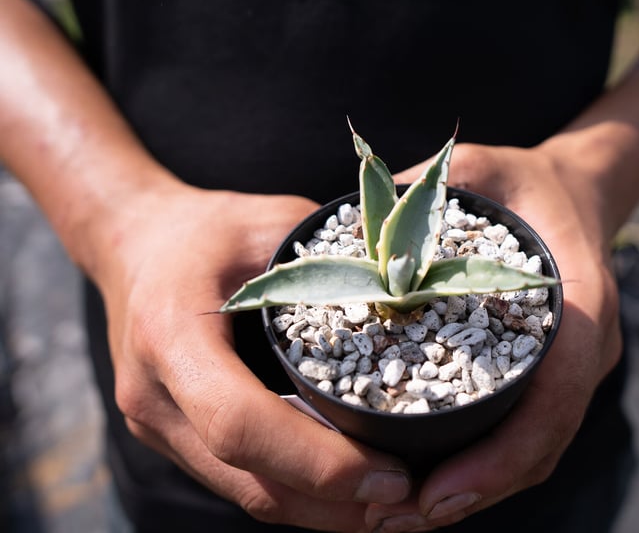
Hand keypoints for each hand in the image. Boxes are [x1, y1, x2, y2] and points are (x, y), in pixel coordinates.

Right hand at [87, 182, 411, 530]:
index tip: (391, 473)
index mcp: (172, 337)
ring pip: (247, 495)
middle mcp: (155, 397)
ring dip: (323, 511)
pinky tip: (348, 488)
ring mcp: (157, 425)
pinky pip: (240, 481)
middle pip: (250, 481)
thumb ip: (335, 262)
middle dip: (336, 504)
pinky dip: (298, 493)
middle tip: (411, 499)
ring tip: (392, 504)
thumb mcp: (271, 224)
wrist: (134, 243)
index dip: (319, 462)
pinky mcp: (173, 436)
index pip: (241, 425)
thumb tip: (414, 295)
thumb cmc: (205, 229)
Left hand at [368, 137, 623, 530]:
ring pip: (535, 449)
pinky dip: (483, 465)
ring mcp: (572, 367)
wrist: (577, 192)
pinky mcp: (550, 373)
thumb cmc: (524, 183)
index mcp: (578, 302)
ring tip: (403, 513)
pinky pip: (524, 431)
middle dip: (477, 489)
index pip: (555, 397)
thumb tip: (345, 235)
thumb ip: (421, 194)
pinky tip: (431, 478)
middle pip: (542, 443)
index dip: (501, 453)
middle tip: (399, 516)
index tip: (436, 490)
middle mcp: (584, 346)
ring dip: (476, 489)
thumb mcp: (476, 170)